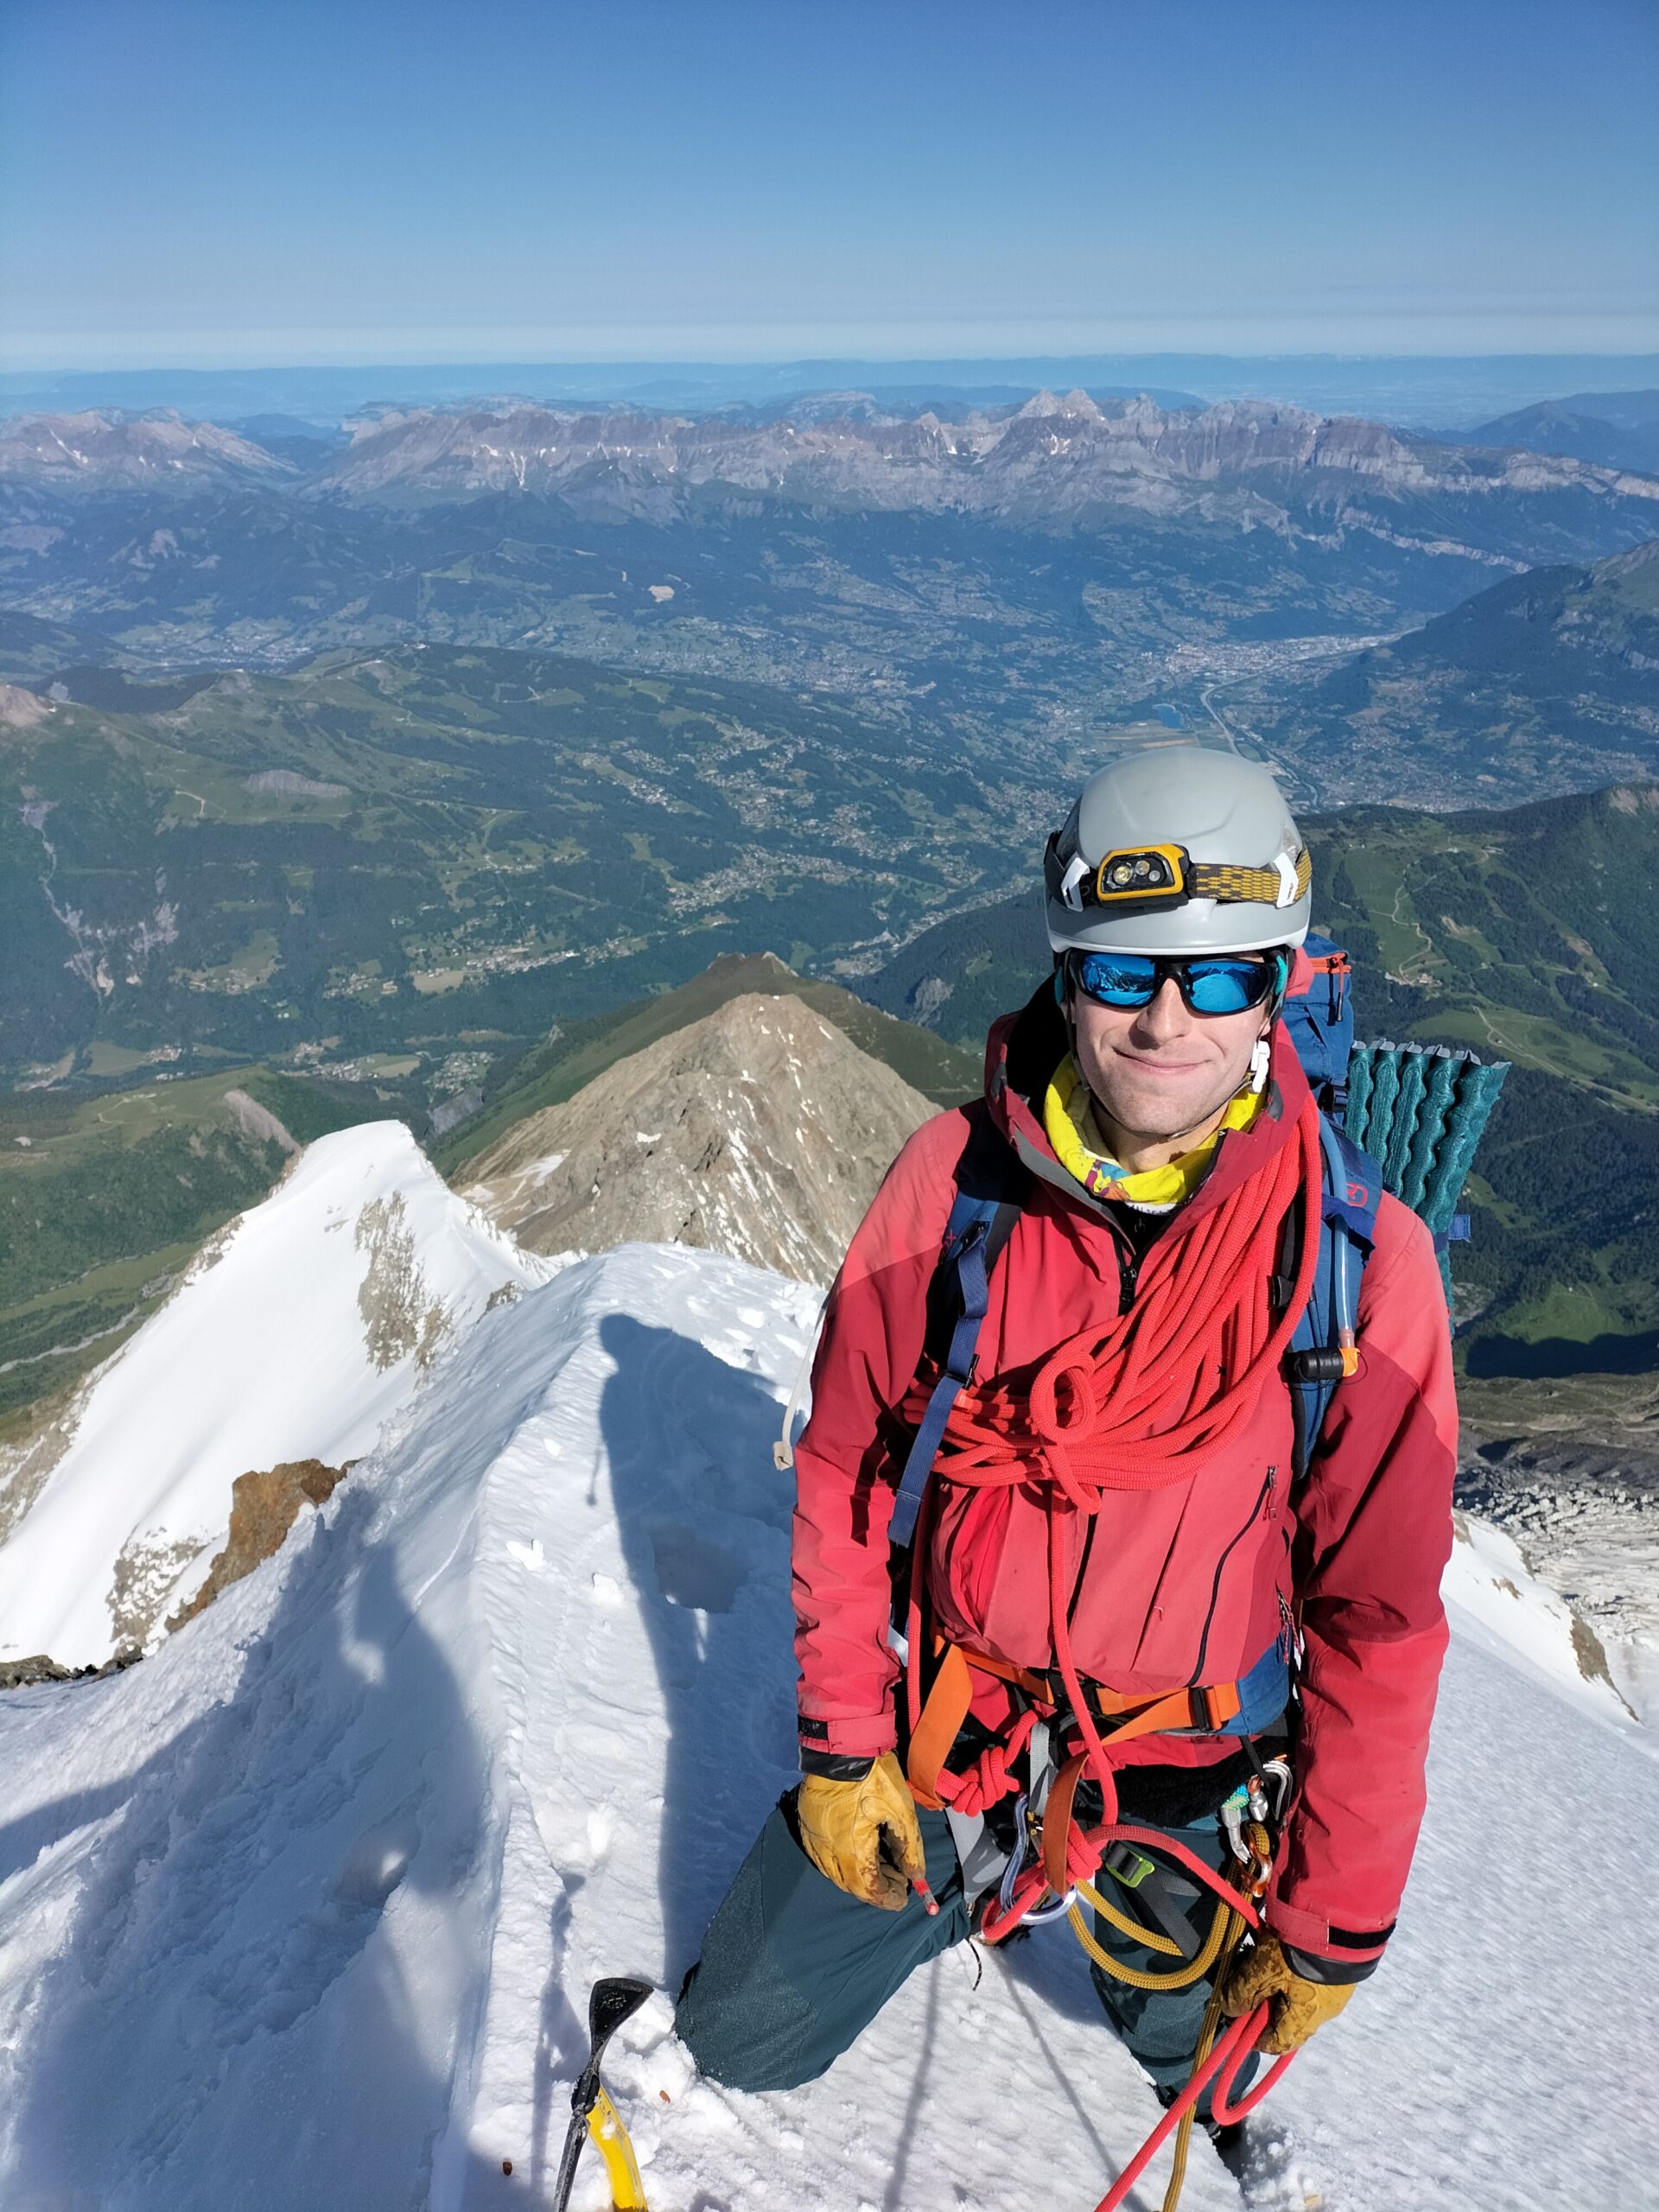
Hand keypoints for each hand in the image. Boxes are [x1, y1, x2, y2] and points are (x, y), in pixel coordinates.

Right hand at [795, 1751, 925, 1910]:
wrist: (843, 1745)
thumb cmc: (875, 1777)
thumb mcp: (901, 1811)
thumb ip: (909, 1848)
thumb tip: (915, 1875)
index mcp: (850, 1849)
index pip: (869, 1889)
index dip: (888, 1897)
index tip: (904, 1895)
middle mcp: (827, 1849)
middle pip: (850, 1885)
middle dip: (875, 1888)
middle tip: (896, 1879)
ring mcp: (813, 1836)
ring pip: (833, 1873)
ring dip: (856, 1877)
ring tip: (879, 1867)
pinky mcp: (806, 1823)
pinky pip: (820, 1855)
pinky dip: (839, 1862)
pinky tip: (853, 1853)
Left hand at [1220, 1934, 1356, 2052]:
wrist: (1335, 1917)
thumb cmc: (1296, 1952)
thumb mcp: (1261, 1970)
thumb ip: (1242, 1992)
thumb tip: (1229, 2010)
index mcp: (1307, 2018)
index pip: (1279, 2044)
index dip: (1256, 2038)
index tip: (1237, 2021)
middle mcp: (1325, 2010)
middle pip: (1288, 2018)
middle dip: (1264, 2004)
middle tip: (1246, 1983)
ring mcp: (1336, 1988)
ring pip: (1298, 1995)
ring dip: (1277, 1984)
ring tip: (1258, 1960)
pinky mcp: (1339, 1966)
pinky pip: (1310, 1978)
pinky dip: (1291, 1970)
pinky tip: (1278, 1947)